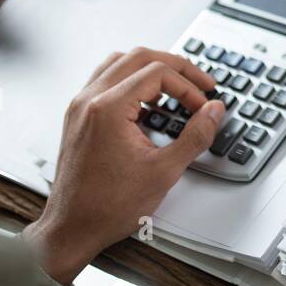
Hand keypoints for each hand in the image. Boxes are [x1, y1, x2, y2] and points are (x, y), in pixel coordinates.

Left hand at [25, 47, 225, 284]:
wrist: (72, 228)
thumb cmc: (107, 206)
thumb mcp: (164, 172)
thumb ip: (195, 136)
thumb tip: (213, 111)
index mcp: (108, 108)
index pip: (158, 73)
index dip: (188, 86)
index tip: (203, 105)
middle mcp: (89, 100)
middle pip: (139, 57)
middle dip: (175, 67)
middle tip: (199, 83)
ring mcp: (80, 106)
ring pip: (119, 63)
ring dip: (151, 70)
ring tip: (175, 88)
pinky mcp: (78, 116)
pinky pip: (106, 81)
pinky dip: (131, 83)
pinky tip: (149, 105)